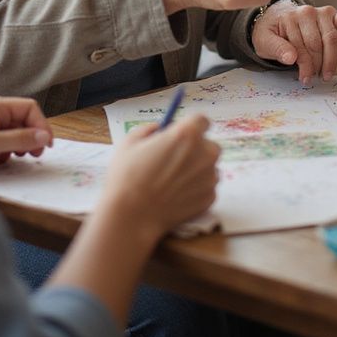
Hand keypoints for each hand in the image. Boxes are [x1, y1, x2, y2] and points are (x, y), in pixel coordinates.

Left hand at [0, 95, 52, 165]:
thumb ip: (18, 139)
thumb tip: (44, 137)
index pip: (28, 108)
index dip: (41, 124)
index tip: (47, 144)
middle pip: (22, 120)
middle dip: (31, 137)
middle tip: (35, 155)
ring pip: (13, 132)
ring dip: (18, 146)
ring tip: (15, 159)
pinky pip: (2, 141)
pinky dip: (5, 151)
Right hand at [102, 116, 219, 237]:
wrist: (131, 216)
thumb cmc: (127, 176)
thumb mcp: (131, 141)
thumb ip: (149, 130)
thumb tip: (160, 129)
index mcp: (187, 134)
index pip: (202, 120)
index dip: (191, 126)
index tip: (183, 133)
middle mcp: (204, 153)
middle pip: (208, 145)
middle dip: (195, 149)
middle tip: (175, 160)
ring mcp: (209, 177)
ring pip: (209, 167)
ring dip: (197, 170)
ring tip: (173, 181)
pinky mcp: (209, 198)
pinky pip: (207, 187)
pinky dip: (196, 189)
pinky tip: (176, 195)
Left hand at [251, 1, 336, 84]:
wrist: (276, 19)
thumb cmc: (272, 33)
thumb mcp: (264, 42)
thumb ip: (276, 48)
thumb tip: (290, 57)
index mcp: (291, 17)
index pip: (302, 46)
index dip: (305, 66)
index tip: (304, 79)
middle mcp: (309, 12)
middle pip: (319, 44)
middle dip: (320, 64)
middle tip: (318, 77)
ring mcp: (323, 13)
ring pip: (334, 38)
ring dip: (334, 58)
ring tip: (329, 72)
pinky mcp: (334, 16)